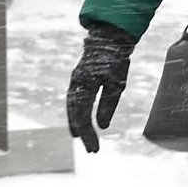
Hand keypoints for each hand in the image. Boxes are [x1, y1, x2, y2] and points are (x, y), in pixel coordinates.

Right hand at [66, 22, 135, 152]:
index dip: (88, 134)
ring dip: (76, 123)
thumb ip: (108, 104)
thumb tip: (102, 126)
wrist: (109, 36)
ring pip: (71, 106)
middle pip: (75, 113)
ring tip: (81, 138)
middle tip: (91, 150)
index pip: (83, 116)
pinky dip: (75, 112)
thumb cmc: (115, 59)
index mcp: (84, 85)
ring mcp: (76, 80)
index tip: (94, 149)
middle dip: (83, 132)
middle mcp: (76, 83)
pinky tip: (80, 119)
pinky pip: (73, 99)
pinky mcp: (79, 78)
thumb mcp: (116, 83)